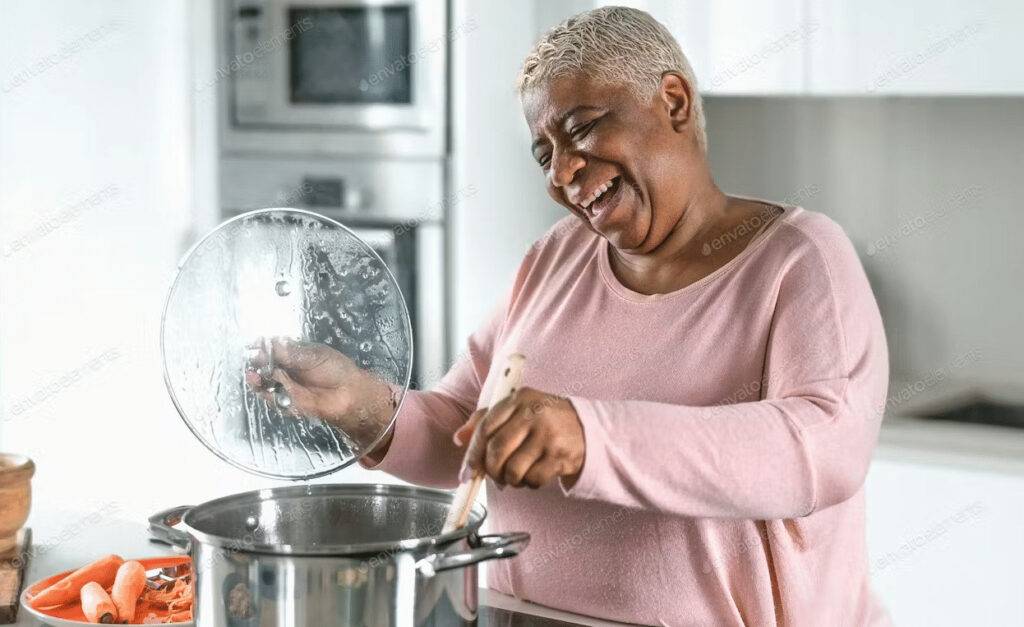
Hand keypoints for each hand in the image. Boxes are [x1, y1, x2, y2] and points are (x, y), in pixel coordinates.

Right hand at [246, 337, 395, 449]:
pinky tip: (267, 388)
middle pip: (264, 366)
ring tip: (253, 376)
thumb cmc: (336, 370)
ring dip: (257, 380)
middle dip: (257, 363)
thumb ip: (294, 353)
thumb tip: (274, 344)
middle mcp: (286, 370)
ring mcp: (285, 387)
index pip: (272, 349)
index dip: (263, 347)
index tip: (255, 344)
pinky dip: (268, 394)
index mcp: (292, 354)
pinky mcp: (287, 403)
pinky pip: (273, 399)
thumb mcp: (315, 356)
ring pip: (264, 383)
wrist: (350, 394)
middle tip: (254, 360)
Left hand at [453, 387, 585, 489]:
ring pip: (513, 469)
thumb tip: (459, 438)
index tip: (468, 470)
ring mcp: (548, 435)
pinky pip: (533, 479)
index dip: (473, 452)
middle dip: (491, 470)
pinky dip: (529, 484)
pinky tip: (534, 475)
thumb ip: (487, 420)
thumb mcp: (518, 410)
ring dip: (510, 480)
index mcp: (519, 399)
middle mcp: (533, 414)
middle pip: (497, 451)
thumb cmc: (544, 420)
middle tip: (494, 476)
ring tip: (515, 476)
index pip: (486, 427)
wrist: (588, 428)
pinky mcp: (561, 456)